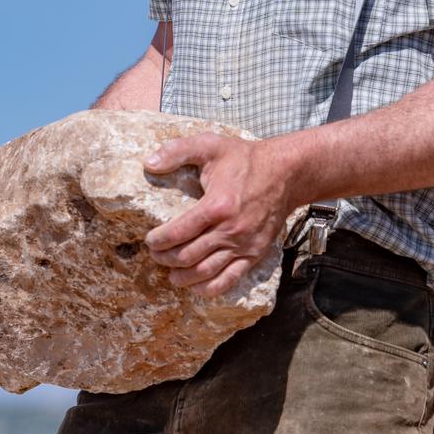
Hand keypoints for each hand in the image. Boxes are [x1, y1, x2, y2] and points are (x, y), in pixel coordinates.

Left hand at [143, 132, 290, 297]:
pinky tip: (196, 286)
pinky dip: (210, 288)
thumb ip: (177, 151)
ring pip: (205, 272)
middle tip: (156, 255)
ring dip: (183, 277)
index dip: (158, 240)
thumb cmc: (244, 159)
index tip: (150, 240)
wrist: (284, 173)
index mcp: (216, 205)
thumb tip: (149, 164)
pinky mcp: (254, 253)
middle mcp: (230, 229)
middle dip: (165, 259)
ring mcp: (243, 244)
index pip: (178, 232)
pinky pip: (230, 279)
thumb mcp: (210, 145)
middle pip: (188, 256)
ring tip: (171, 273)